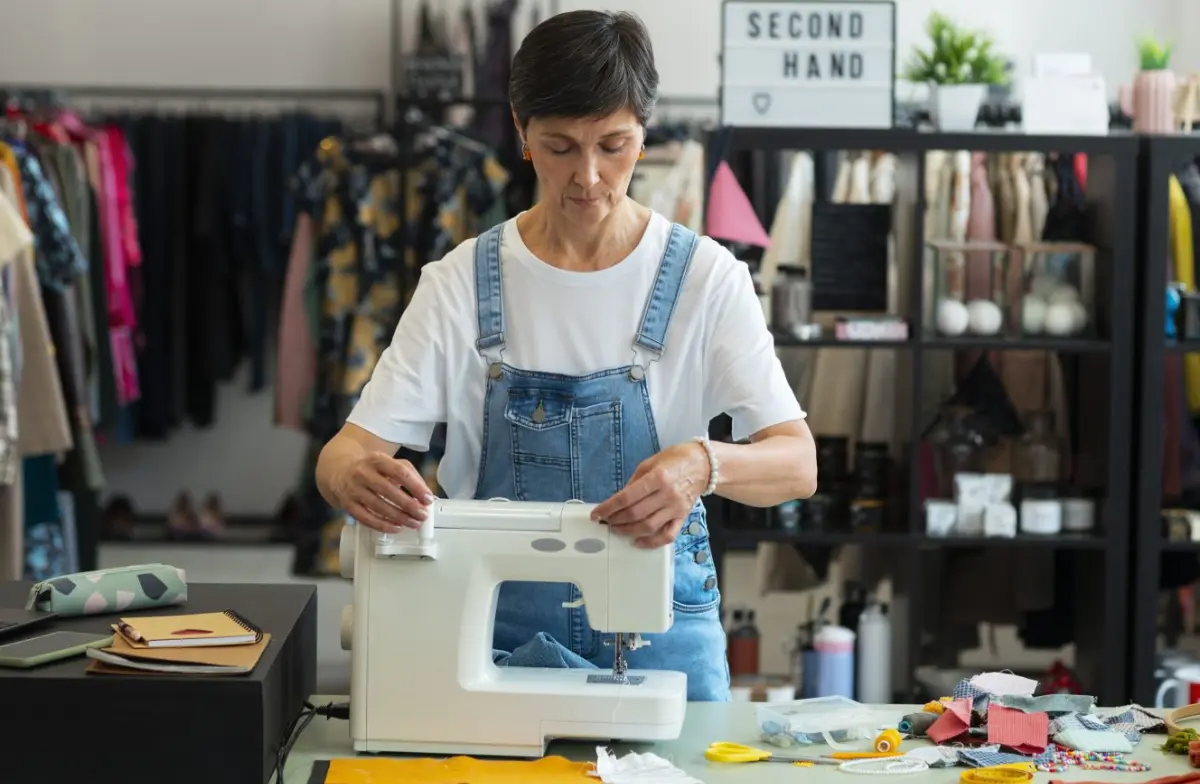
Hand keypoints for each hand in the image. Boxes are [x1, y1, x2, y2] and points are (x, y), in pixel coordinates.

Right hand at [331, 452, 434, 532]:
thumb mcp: (389, 463)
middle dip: (409, 505)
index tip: (427, 498)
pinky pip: (366, 518)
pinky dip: (383, 525)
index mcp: (377, 459)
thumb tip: (426, 495)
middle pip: (389, 491)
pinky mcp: (347, 504)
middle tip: (422, 515)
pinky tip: (396, 528)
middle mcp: (362, 473)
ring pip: (378, 506)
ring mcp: (353, 489)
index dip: (415, 486)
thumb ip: (410, 475)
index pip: (399, 472)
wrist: (340, 471)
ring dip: (399, 517)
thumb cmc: (371, 469)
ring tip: (413, 523)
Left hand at [591, 442, 708, 547]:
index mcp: (658, 477)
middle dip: (615, 520)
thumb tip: (619, 499)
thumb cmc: (676, 459)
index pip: (627, 497)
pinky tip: (638, 542)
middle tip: (605, 521)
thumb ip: (634, 482)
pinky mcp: (682, 517)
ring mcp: (676, 508)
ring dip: (628, 531)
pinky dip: (651, 542)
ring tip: (617, 529)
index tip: (597, 513)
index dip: (609, 507)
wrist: (704, 465)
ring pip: (648, 527)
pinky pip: (667, 535)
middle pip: (635, 514)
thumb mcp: (650, 463)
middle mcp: (667, 494)